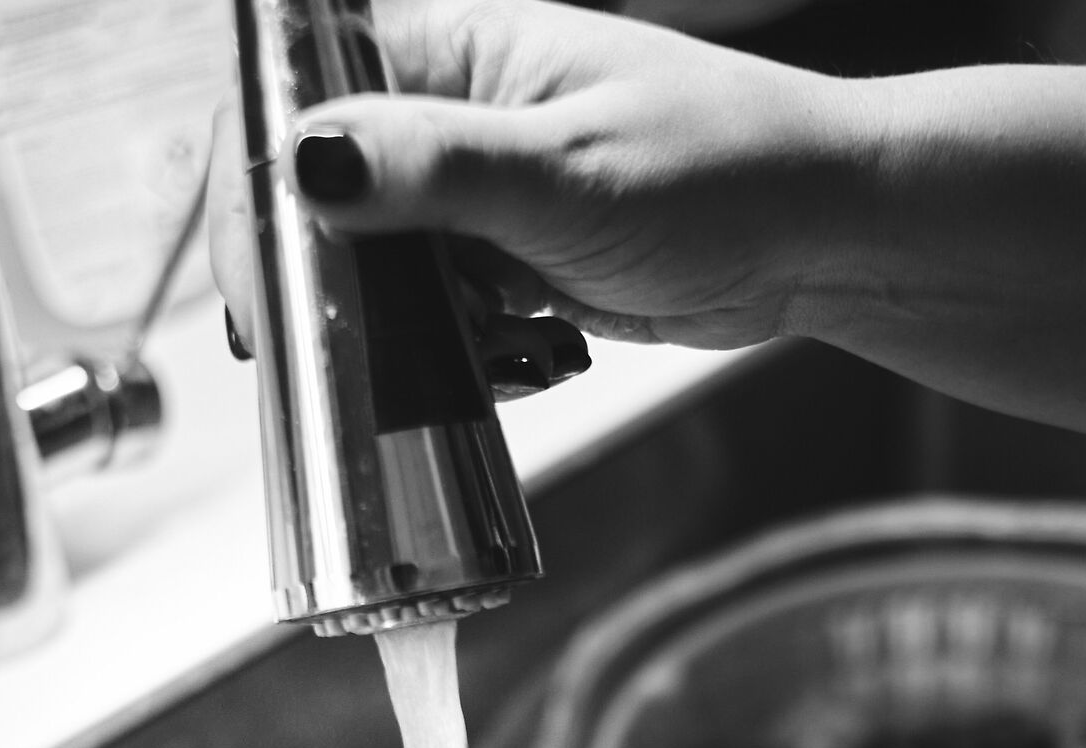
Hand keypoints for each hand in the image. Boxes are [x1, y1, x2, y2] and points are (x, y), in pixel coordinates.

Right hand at [210, 0, 847, 353]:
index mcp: (454, 51)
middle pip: (329, 193)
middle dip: (330, 281)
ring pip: (386, 268)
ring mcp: (487, 196)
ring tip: (478, 347)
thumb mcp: (560, 172)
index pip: (300, 96)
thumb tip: (307, 162)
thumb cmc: (721, 171)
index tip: (262, 283)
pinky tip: (523, 358)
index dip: (262, 185)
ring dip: (406, 329)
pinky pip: (450, 316)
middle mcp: (457, 116)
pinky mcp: (519, 265)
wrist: (822, 236)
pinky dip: (467, 353)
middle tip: (340, 355)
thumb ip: (430, 169)